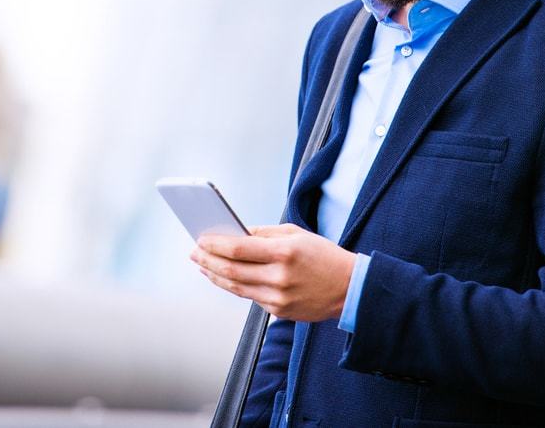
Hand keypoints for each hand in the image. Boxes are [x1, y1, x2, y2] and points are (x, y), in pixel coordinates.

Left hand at [191, 223, 356, 321]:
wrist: (350, 288)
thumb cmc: (323, 256)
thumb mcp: (296, 234)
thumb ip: (264, 233)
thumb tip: (236, 233)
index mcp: (284, 252)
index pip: (239, 248)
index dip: (215, 244)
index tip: (200, 239)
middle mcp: (280, 277)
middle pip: (232, 270)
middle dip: (208, 261)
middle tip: (194, 253)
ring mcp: (279, 297)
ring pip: (236, 287)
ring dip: (215, 275)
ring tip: (203, 265)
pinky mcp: (279, 311)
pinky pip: (250, 297)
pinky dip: (234, 286)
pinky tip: (224, 277)